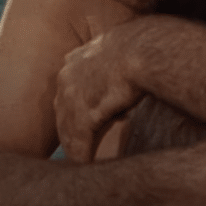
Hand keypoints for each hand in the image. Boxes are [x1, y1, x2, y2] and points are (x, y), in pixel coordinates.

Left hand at [54, 30, 142, 162]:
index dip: (72, 103)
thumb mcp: (121, 44)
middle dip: (67, 126)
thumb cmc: (141, 43)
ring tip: (79, 158)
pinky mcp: (83, 115)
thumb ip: (115, 55)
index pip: (67, 87)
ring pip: (66, 129)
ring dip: (73, 145)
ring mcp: (72, 97)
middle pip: (62, 109)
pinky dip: (82, 154)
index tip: (77, 113)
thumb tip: (128, 59)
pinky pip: (79, 141)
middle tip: (72, 142)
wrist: (143, 50)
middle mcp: (68, 77)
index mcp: (76, 58)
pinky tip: (85, 162)